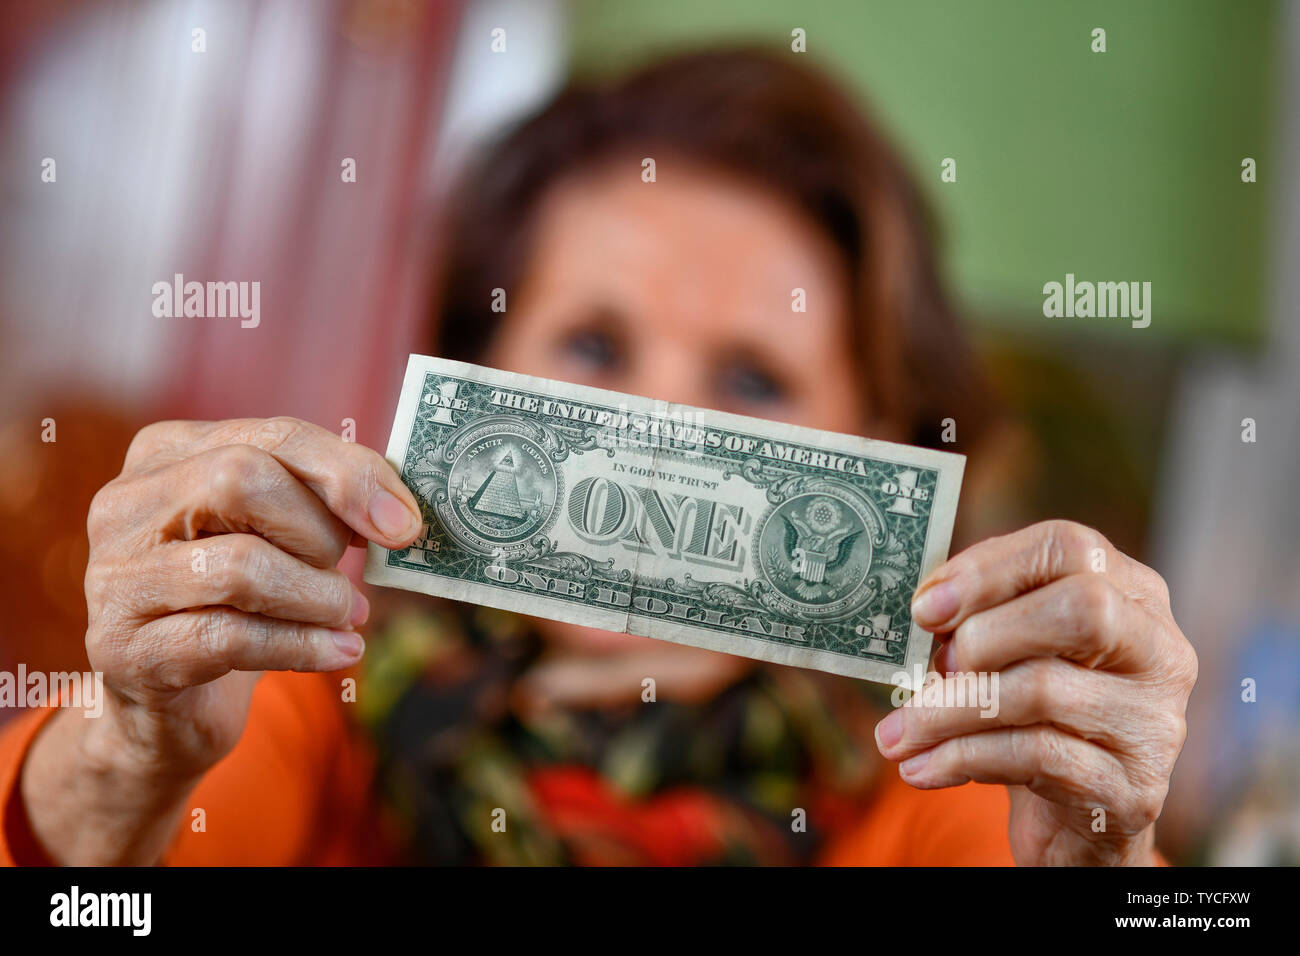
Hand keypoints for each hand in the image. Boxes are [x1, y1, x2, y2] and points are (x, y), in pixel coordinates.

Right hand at [24, 417, 420, 862]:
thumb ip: (324, 503)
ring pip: (239, 566)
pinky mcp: (126, 651)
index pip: (273, 436)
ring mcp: (116, 578)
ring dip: (318, 596)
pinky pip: (232, 638)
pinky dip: (306, 646)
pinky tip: (341, 652)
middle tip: (347, 569)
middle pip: (240, 480)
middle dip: (318, 530)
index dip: (349, 474)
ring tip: (347, 615)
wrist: (168, 706)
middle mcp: (126, 505)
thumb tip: (398, 511)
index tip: (405, 522)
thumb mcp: (277, 536)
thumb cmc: (238, 602)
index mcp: (168, 453)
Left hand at [873, 520, 1196, 865]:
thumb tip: (925, 608)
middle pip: (1081, 609)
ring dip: (949, 711)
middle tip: (931, 667)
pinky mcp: (1134, 788)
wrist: (1074, 822)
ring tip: (896, 734)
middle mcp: (1160, 652)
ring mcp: (1155, 722)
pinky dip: (962, 758)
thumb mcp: (1013, 655)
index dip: (989, 569)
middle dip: (986, 634)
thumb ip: (980, 619)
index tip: (925, 607)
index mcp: (1132, 595)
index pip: (1070, 547)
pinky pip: (1035, 757)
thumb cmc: (1034, 716)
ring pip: (1042, 691)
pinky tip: (921, 769)